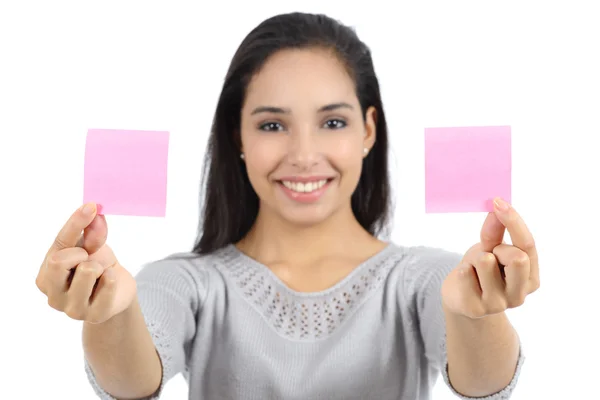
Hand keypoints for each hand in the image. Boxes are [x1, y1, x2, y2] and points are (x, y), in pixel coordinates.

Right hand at [35, 203, 136, 323]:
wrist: (117, 291)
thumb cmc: (97, 266)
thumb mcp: (92, 245)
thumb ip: (91, 231)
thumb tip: (95, 212)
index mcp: (45, 276)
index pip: (57, 244)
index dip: (75, 223)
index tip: (90, 206)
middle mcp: (53, 296)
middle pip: (58, 261)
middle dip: (81, 252)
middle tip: (90, 258)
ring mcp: (72, 309)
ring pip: (87, 271)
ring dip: (100, 266)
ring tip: (100, 274)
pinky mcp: (95, 315)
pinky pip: (108, 284)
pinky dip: (113, 277)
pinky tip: (109, 283)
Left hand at [441, 197, 539, 318]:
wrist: (459, 297)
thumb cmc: (480, 269)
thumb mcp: (490, 248)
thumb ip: (495, 232)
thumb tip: (498, 206)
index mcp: (531, 278)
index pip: (528, 245)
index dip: (514, 221)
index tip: (498, 201)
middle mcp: (519, 295)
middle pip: (518, 257)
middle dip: (498, 247)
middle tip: (487, 253)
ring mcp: (498, 305)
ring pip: (486, 262)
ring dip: (475, 259)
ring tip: (474, 269)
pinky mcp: (475, 309)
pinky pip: (465, 274)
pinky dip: (462, 270)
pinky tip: (464, 279)